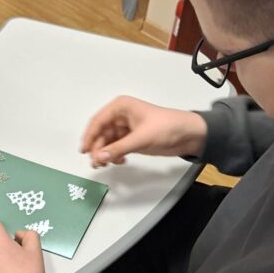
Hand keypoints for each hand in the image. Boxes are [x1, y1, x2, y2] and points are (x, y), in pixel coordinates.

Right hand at [80, 96, 207, 166]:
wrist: (189, 135)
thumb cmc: (166, 128)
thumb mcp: (141, 138)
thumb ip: (119, 148)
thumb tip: (98, 157)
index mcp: (121, 107)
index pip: (98, 121)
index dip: (89, 136)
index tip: (83, 151)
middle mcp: (121, 116)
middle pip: (101, 133)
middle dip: (97, 148)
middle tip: (97, 164)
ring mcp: (126, 129)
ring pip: (107, 142)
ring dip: (105, 153)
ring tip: (106, 165)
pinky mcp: (133, 139)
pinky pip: (117, 147)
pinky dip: (115, 155)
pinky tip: (121, 161)